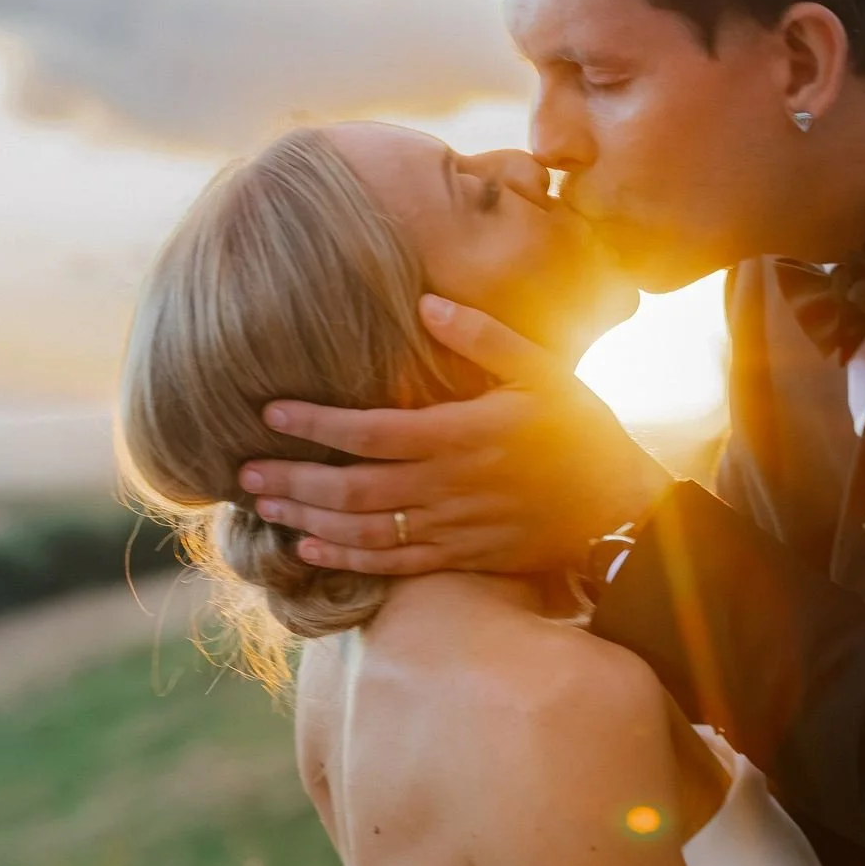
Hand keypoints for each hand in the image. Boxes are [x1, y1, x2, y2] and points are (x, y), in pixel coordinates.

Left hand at [239, 297, 671, 576]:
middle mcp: (452, 486)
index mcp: (465, 434)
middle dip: (293, 480)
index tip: (269, 411)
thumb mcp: (544, 369)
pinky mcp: (464, 557)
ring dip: (308, 520)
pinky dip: (348, 559)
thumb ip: (484, 337)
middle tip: (242, 471)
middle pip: (353, 488)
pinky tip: (309, 550)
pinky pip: (395, 564)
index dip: (316, 423)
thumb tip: (425, 301)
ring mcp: (455, 527)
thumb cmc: (582, 429)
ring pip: (366, 530)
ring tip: (263, 506)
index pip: (372, 431)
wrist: (622, 506)